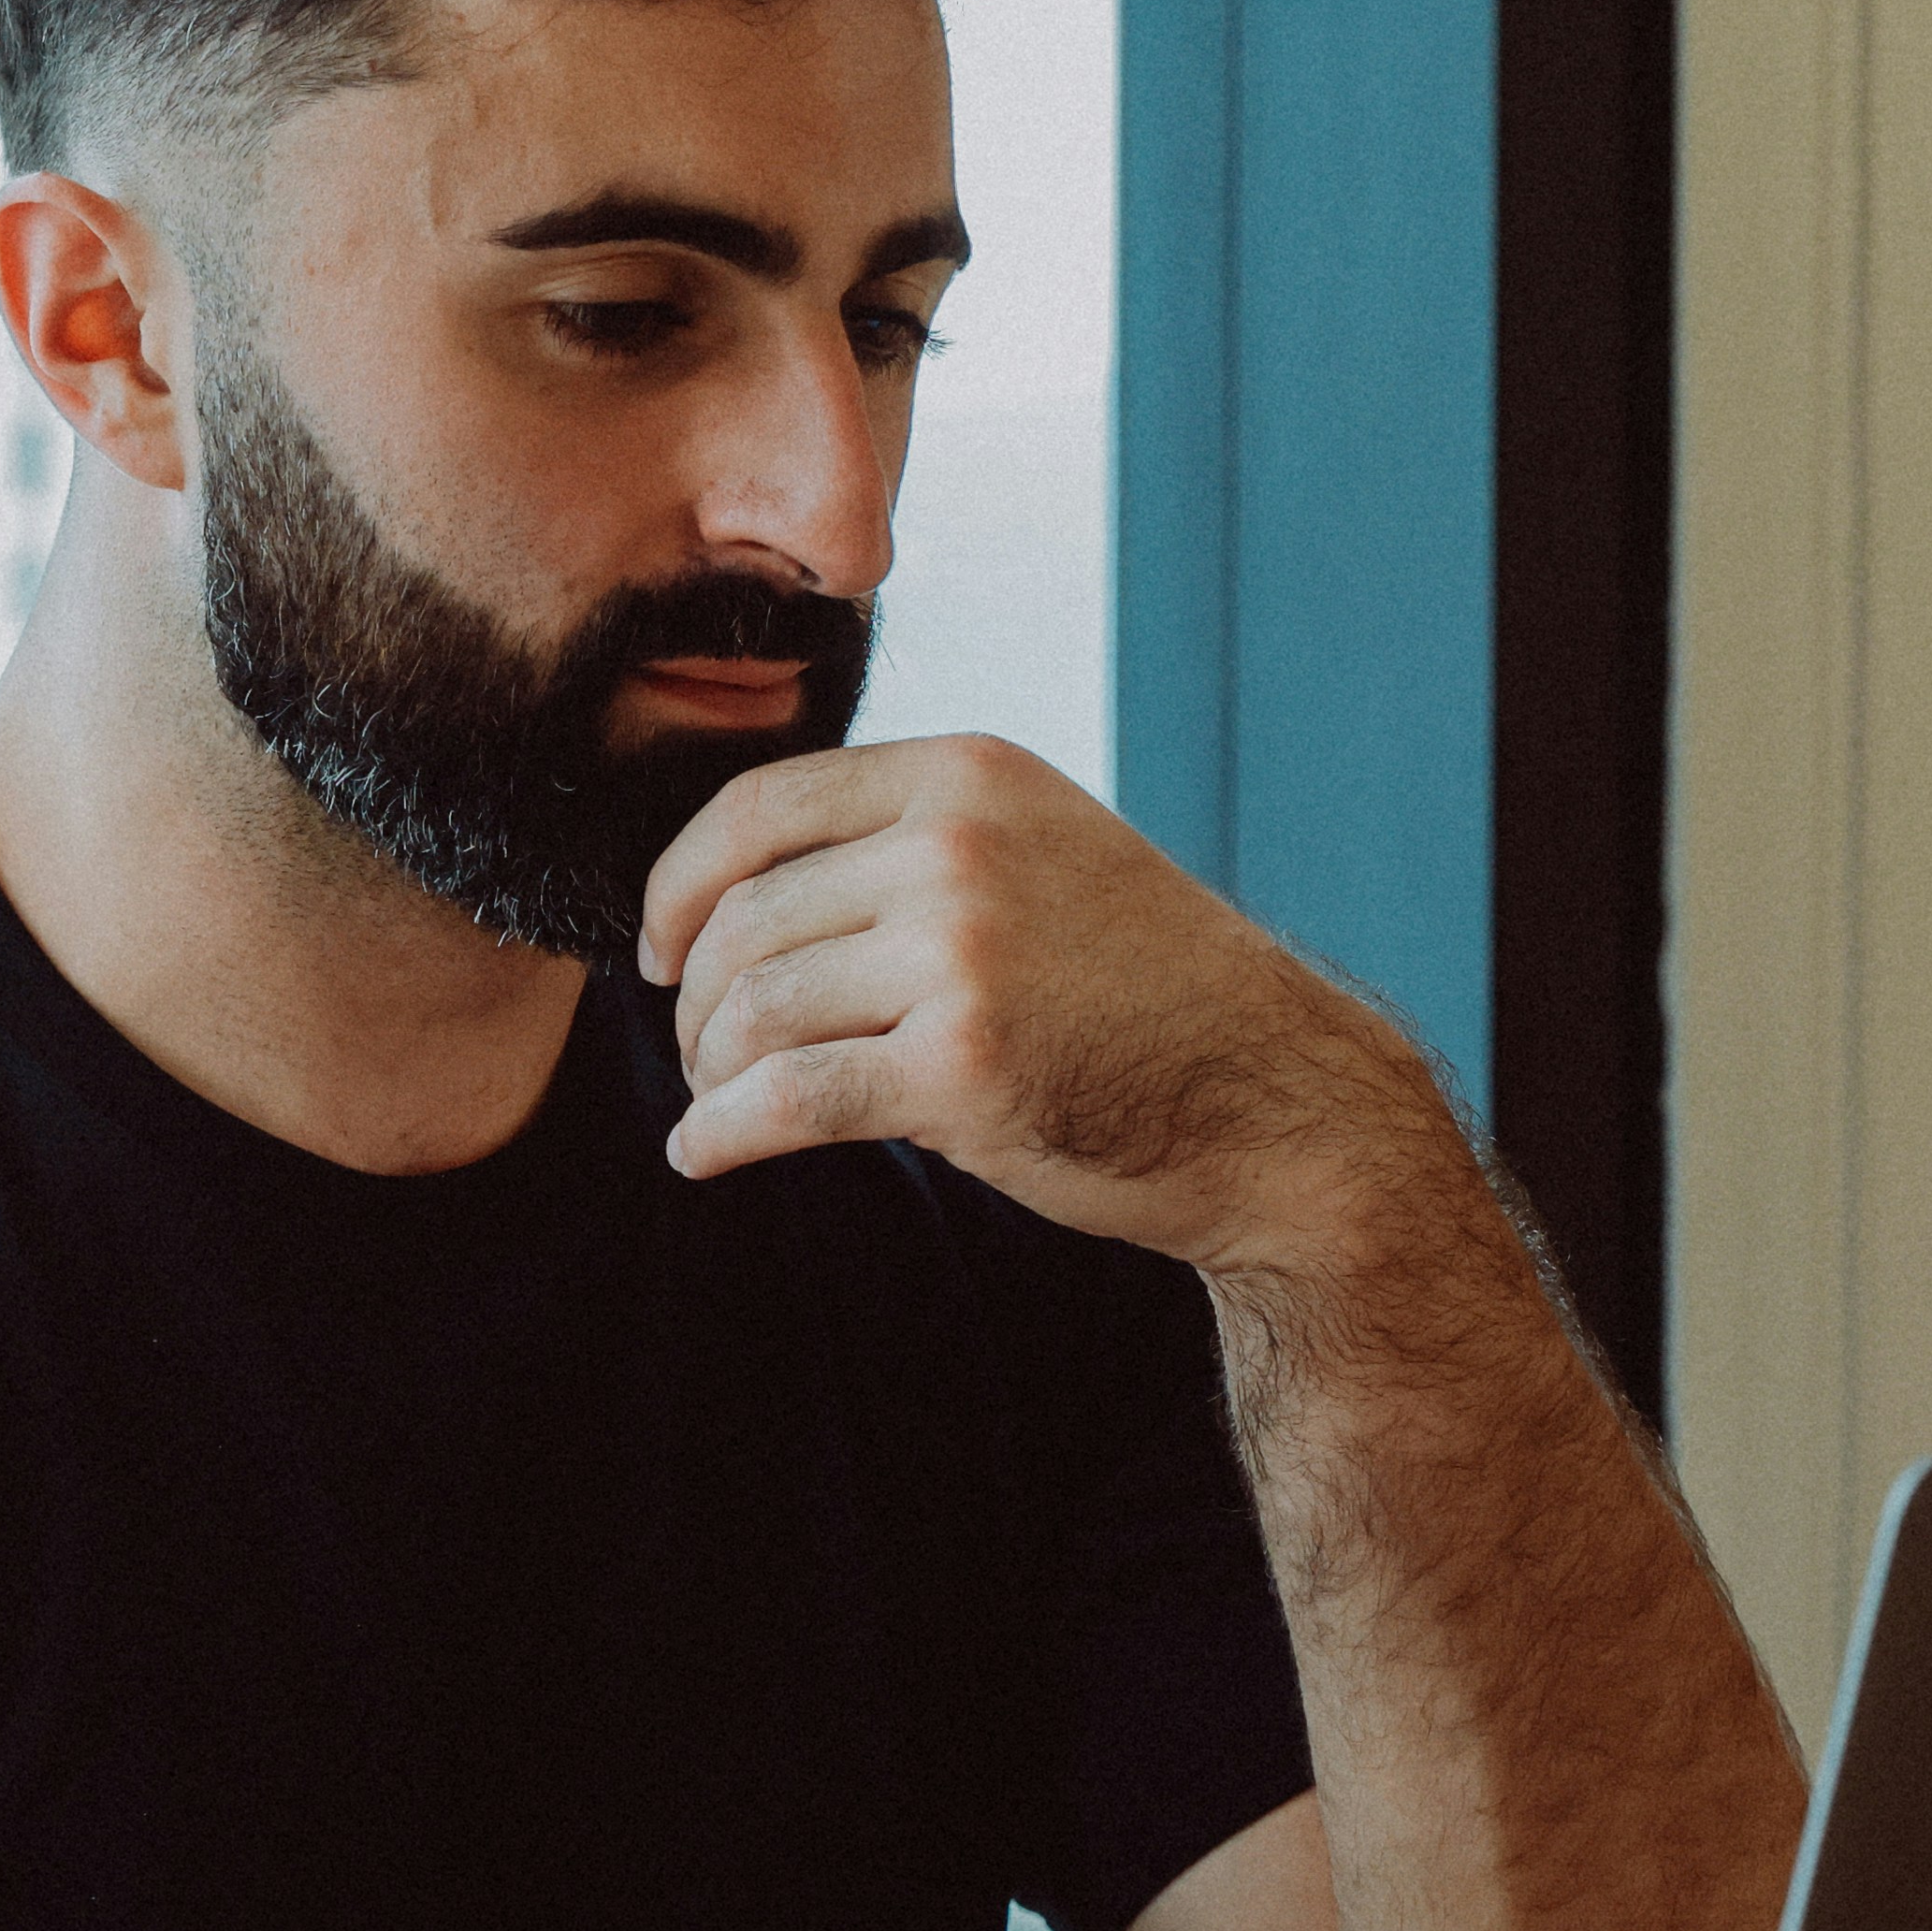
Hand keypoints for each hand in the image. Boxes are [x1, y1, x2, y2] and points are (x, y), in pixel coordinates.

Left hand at [639, 735, 1441, 1272]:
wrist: (1273, 1099)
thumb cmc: (1145, 991)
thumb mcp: (1042, 853)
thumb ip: (914, 843)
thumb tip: (738, 887)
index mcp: (968, 775)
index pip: (757, 807)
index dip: (677, 884)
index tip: (658, 949)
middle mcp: (957, 848)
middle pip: (743, 919)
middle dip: (695, 1000)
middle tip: (699, 1051)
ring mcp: (960, 956)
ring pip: (753, 1010)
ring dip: (709, 1069)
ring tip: (717, 1100)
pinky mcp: (960, 1069)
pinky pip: (786, 1099)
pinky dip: (721, 1135)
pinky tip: (704, 1155)